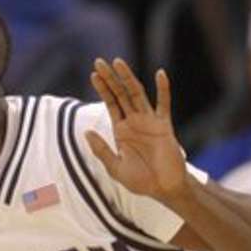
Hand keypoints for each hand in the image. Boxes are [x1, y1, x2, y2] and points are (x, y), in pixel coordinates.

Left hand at [86, 59, 186, 201]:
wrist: (164, 189)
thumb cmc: (140, 181)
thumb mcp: (115, 168)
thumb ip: (101, 150)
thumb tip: (86, 132)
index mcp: (121, 130)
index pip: (110, 103)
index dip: (102, 89)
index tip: (93, 74)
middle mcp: (134, 122)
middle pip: (120, 94)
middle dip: (110, 78)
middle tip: (99, 61)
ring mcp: (149, 122)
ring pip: (137, 94)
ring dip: (128, 78)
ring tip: (117, 62)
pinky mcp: (164, 126)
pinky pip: (163, 104)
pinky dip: (163, 89)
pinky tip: (159, 74)